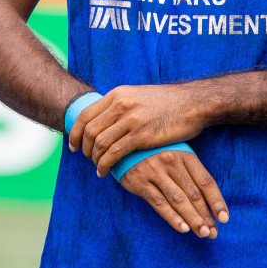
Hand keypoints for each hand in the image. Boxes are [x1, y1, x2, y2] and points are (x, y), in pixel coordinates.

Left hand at [70, 84, 211, 176]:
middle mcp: (120, 105)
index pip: (85, 115)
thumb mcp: (137, 95)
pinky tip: (105, 172)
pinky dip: (106, 164)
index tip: (73, 144)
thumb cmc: (167, 102)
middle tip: (85, 158)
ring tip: (97, 168)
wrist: (192, 103)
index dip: (76, 132)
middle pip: (90, 130)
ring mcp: (130, 120)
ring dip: (95, 159)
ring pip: (100, 143)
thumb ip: (121, 105)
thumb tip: (105, 117)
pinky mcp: (141, 135)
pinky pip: (115, 153)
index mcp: (117, 95)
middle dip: (84, 148)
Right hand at [118, 149, 228, 238]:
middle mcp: (171, 161)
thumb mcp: (176, 155)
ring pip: (178, 200)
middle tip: (213, 233)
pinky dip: (172, 217)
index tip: (224, 219)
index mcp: (185, 155)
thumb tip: (209, 203)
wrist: (123, 145)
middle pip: (193, 194)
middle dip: (206, 216)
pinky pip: (159, 202)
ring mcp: (154, 171)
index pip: (206, 182)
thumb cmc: (156, 153)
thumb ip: (190, 174)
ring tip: (203, 233)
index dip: (217, 201)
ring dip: (193, 219)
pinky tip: (183, 229)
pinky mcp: (139, 180)